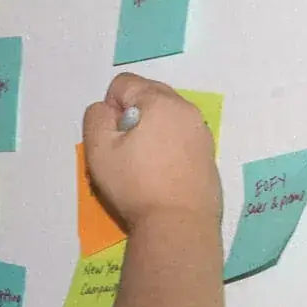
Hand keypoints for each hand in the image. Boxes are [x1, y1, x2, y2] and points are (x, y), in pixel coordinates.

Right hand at [80, 73, 220, 230]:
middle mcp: (187, 110)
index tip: (113, 136)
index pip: (124, 83)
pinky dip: (170, 146)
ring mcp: (203, 133)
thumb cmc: (136, 184)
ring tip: (145, 163)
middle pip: (150, 95)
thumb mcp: (99, 148)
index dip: (110, 106)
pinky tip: (163, 174)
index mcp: (161, 101)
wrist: (180, 224)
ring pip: (168, 117)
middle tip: (127, 149)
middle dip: (133, 115)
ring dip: (152, 130)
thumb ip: (96, 117)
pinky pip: (183, 138)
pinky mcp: (210, 155)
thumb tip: (108, 109)